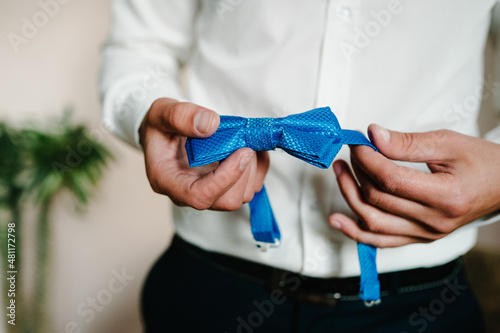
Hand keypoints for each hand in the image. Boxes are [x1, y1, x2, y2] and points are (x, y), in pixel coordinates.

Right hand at [139, 98, 268, 209]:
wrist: (165, 131)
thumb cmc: (160, 125)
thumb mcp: (161, 111)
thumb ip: (180, 116)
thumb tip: (211, 124)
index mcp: (168, 181)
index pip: (198, 196)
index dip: (225, 178)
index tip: (242, 152)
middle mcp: (188, 194)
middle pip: (226, 200)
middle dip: (243, 171)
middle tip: (245, 140)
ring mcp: (209, 193)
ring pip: (242, 195)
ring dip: (252, 167)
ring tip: (245, 140)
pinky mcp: (226, 188)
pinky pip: (252, 186)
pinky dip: (259, 166)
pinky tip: (253, 147)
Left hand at [329, 124, 499, 247]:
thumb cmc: (482, 163)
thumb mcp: (449, 143)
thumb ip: (408, 142)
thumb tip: (373, 135)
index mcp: (446, 197)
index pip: (391, 180)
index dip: (368, 159)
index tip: (358, 142)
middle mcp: (434, 222)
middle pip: (379, 199)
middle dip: (357, 171)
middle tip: (351, 151)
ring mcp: (426, 234)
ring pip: (374, 222)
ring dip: (349, 196)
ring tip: (340, 172)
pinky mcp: (419, 238)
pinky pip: (382, 241)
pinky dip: (357, 232)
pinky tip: (338, 220)